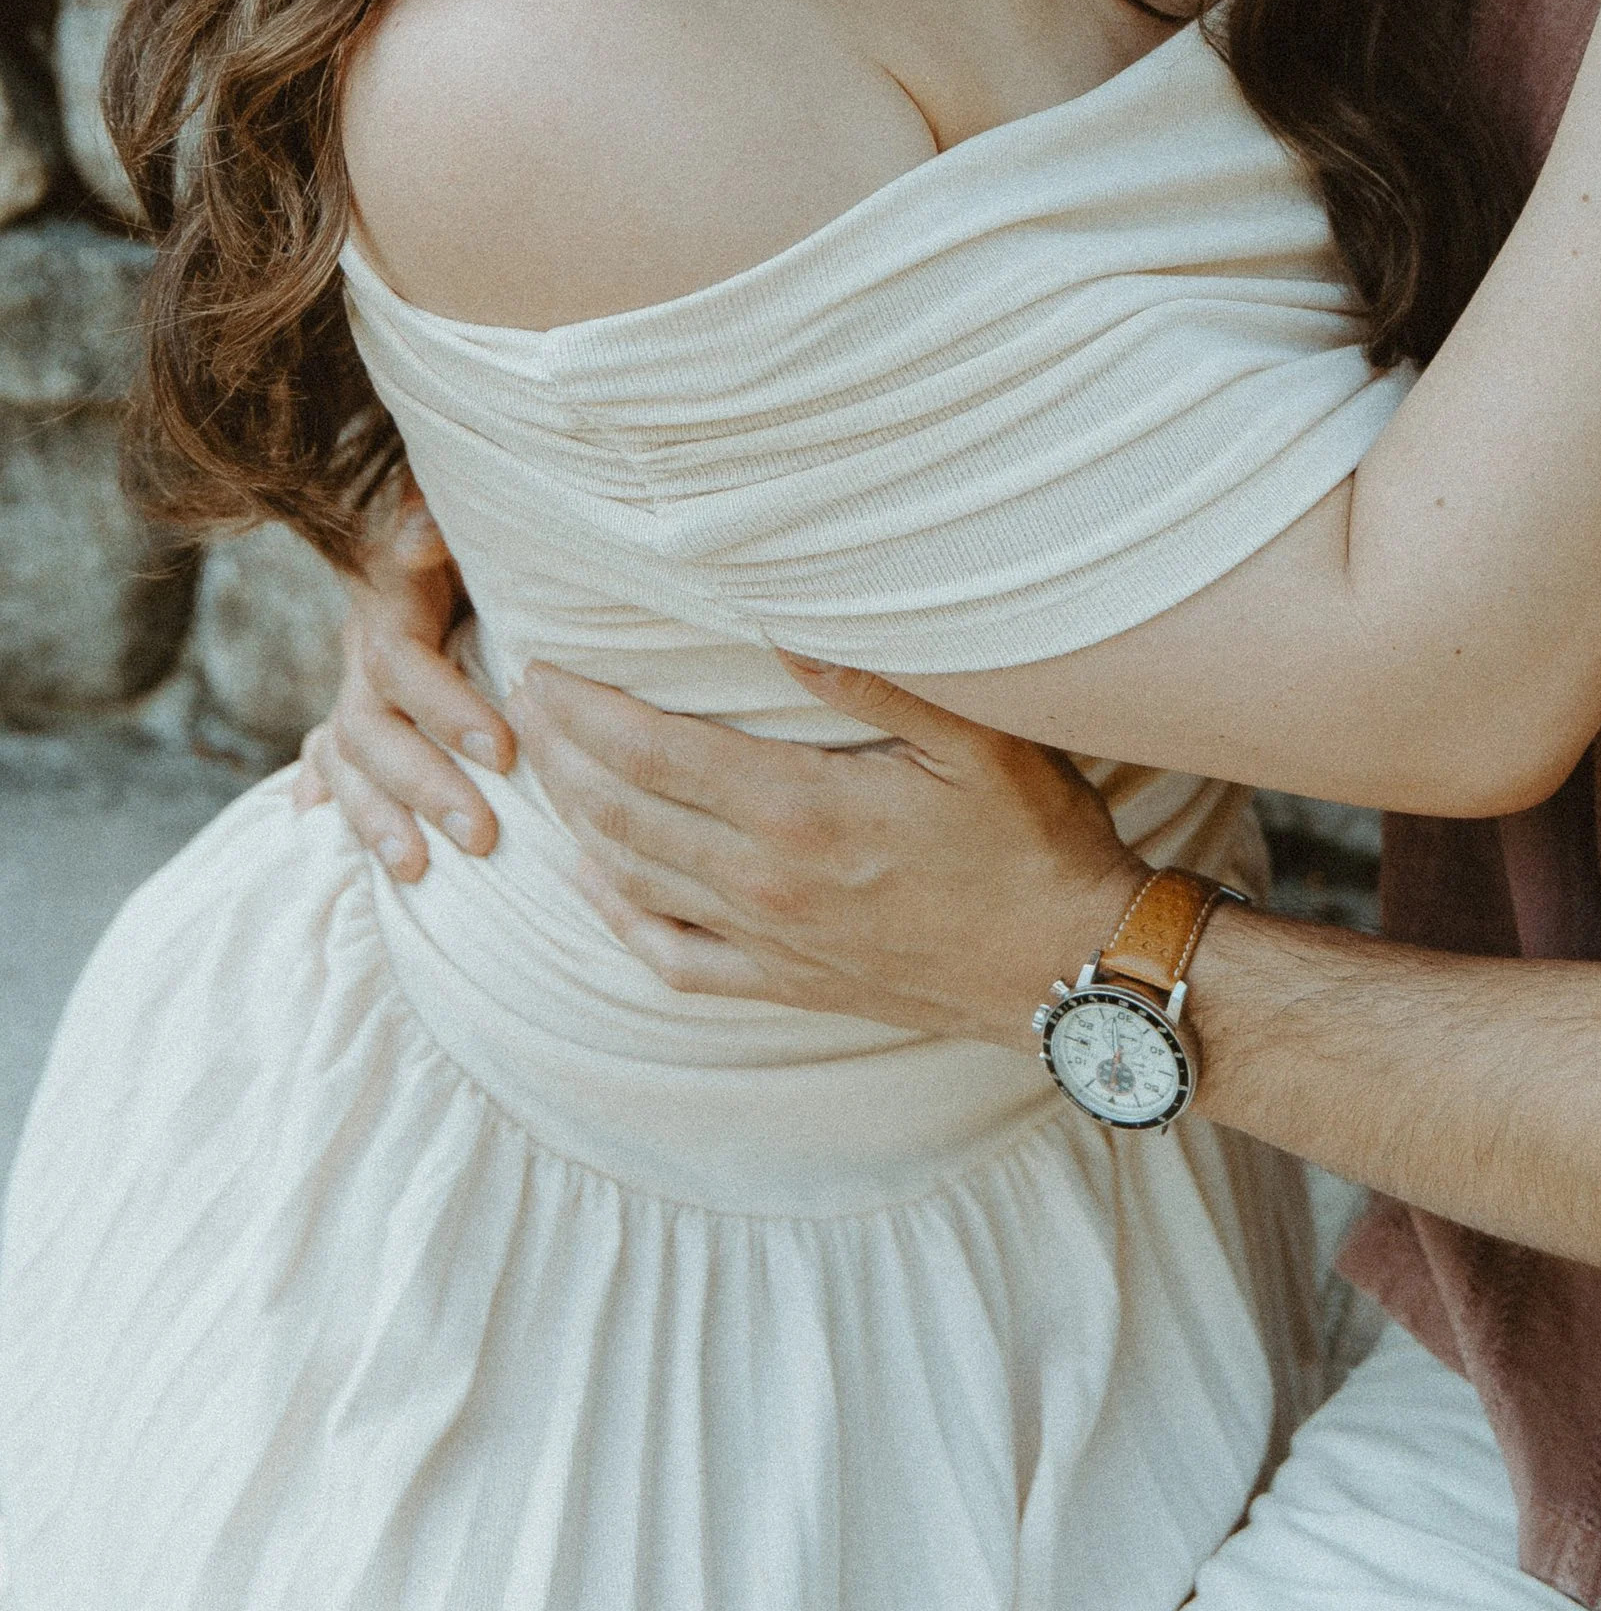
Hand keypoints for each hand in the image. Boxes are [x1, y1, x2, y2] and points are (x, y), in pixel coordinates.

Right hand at [292, 475, 508, 876]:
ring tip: (414, 870)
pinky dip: (332, 795)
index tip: (503, 752)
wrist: (445, 515)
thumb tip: (419, 532)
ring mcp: (357, 679)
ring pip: (346, 755)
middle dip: (420, 785)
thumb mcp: (474, 521)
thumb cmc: (486, 524)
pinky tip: (317, 824)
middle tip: (481, 837)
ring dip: (376, 816)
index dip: (444, 710)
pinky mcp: (361, 704)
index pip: (400, 665)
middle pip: (369, 725)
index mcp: (393, 599)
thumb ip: (435, 524)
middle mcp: (365, 644)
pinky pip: (329, 757)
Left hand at [518, 656, 1146, 1036]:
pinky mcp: (783, 983)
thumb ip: (877, 681)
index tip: (544, 669)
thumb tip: (786, 627)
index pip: (652, 751)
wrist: (1068, 969)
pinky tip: (592, 883)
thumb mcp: (977, 742)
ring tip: (542, 766)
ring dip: (574, 818)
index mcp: (799, 811)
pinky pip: (670, 957)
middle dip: (560, 752)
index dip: (585, 709)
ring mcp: (768, 940)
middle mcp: (764, 880)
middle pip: (621, 811)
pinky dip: (617, 917)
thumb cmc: (1033, 842)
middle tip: (524, 701)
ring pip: (632, 876)